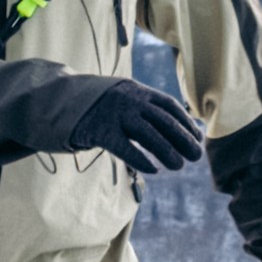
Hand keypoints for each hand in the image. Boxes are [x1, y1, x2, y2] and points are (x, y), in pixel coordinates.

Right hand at [72, 77, 206, 177]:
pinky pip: (124, 147)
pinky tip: (153, 170)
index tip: (198, 138)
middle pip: (163, 120)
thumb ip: (150, 112)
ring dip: (166, 151)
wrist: (63, 103)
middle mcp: (129, 100)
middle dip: (182, 138)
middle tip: (196, 156)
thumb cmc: (103, 109)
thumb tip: (186, 130)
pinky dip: (140, 159)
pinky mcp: (100, 131)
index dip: (186, 123)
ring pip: (147, 134)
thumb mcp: (127, 101)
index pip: (169, 106)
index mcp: (138, 91)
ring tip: (178, 166)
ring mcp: (115, 114)